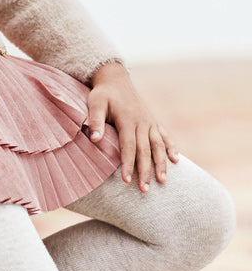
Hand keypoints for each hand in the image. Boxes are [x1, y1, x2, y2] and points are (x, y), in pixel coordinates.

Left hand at [87, 62, 178, 191]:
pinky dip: (171, 147)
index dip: (128, 164)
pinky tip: (176, 160)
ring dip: (161, 164)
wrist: (115, 79)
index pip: (129, 146)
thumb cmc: (103, 94)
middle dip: (146, 171)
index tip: (127, 181)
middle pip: (145, 150)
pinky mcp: (153, 121)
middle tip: (145, 190)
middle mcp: (142, 122)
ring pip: (158, 145)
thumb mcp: (95, 103)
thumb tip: (95, 140)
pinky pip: (164, 135)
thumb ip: (95, 120)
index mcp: (127, 119)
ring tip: (162, 181)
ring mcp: (150, 121)